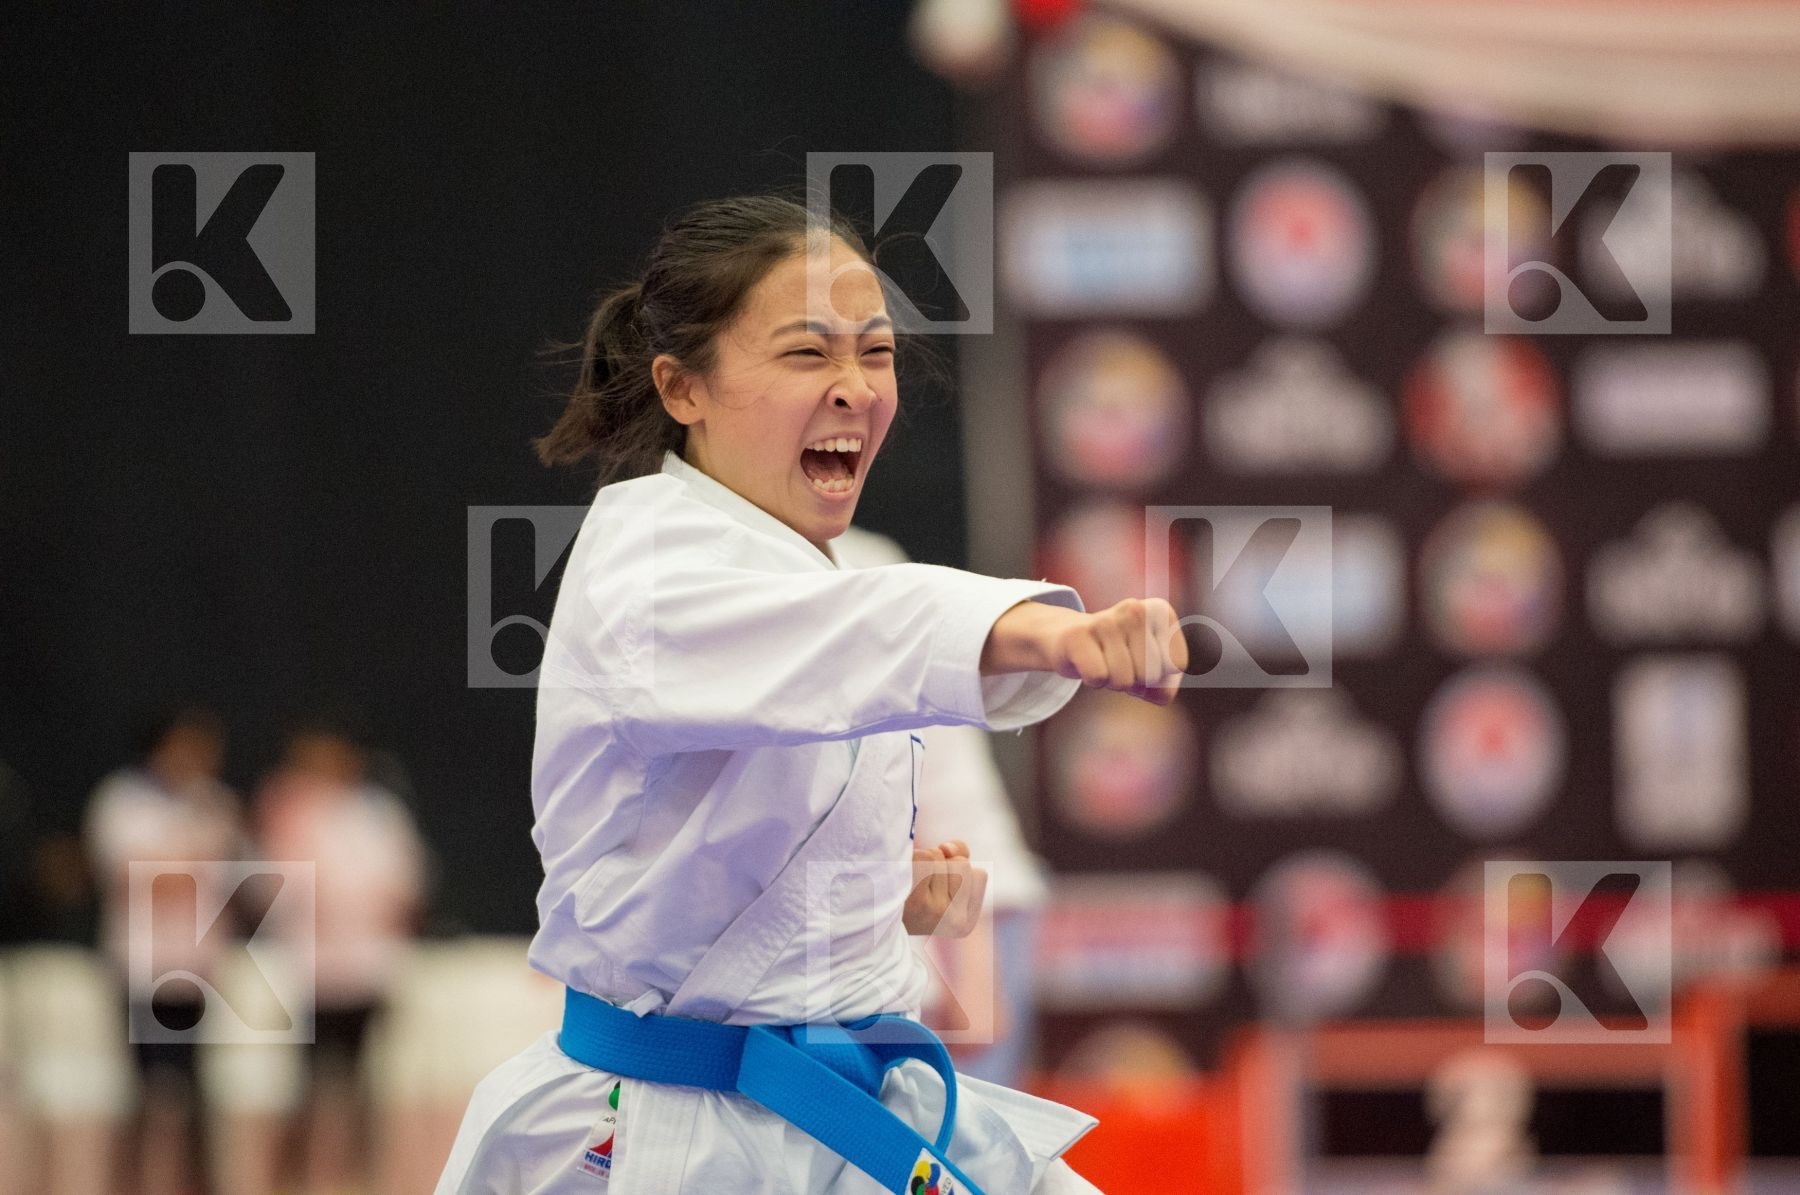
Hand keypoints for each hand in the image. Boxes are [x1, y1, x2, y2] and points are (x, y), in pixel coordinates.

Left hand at [903, 839, 986, 937]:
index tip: (933, 892)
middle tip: (916, 886)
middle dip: (939, 865)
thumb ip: (960, 854)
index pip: (978, 874)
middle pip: (963, 865)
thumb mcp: (942, 877)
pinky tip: (898, 879)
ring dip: (921, 861)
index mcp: (964, 925)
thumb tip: (947, 848)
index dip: (954, 873)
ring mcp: (938, 912)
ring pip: (941, 857)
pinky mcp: (918, 899)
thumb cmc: (906, 891)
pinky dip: (910, 860)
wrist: (863, 906)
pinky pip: (924, 857)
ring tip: (905, 882)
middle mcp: (955, 922)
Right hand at [983, 597, 1187, 705]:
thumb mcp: (1150, 669)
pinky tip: (1086, 663)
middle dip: (1135, 680)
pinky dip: (1093, 681)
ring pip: (1124, 681)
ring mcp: (1105, 621)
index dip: (1159, 674)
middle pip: (1150, 675)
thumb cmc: (1117, 655)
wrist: (1068, 637)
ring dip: (1112, 681)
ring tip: (1102, 661)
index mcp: (1159, 612)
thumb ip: (1165, 688)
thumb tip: (1161, 693)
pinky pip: (1098, 678)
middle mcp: (1135, 610)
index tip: (1141, 659)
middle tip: (1118, 661)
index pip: (1176, 664)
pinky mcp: (1077, 635)